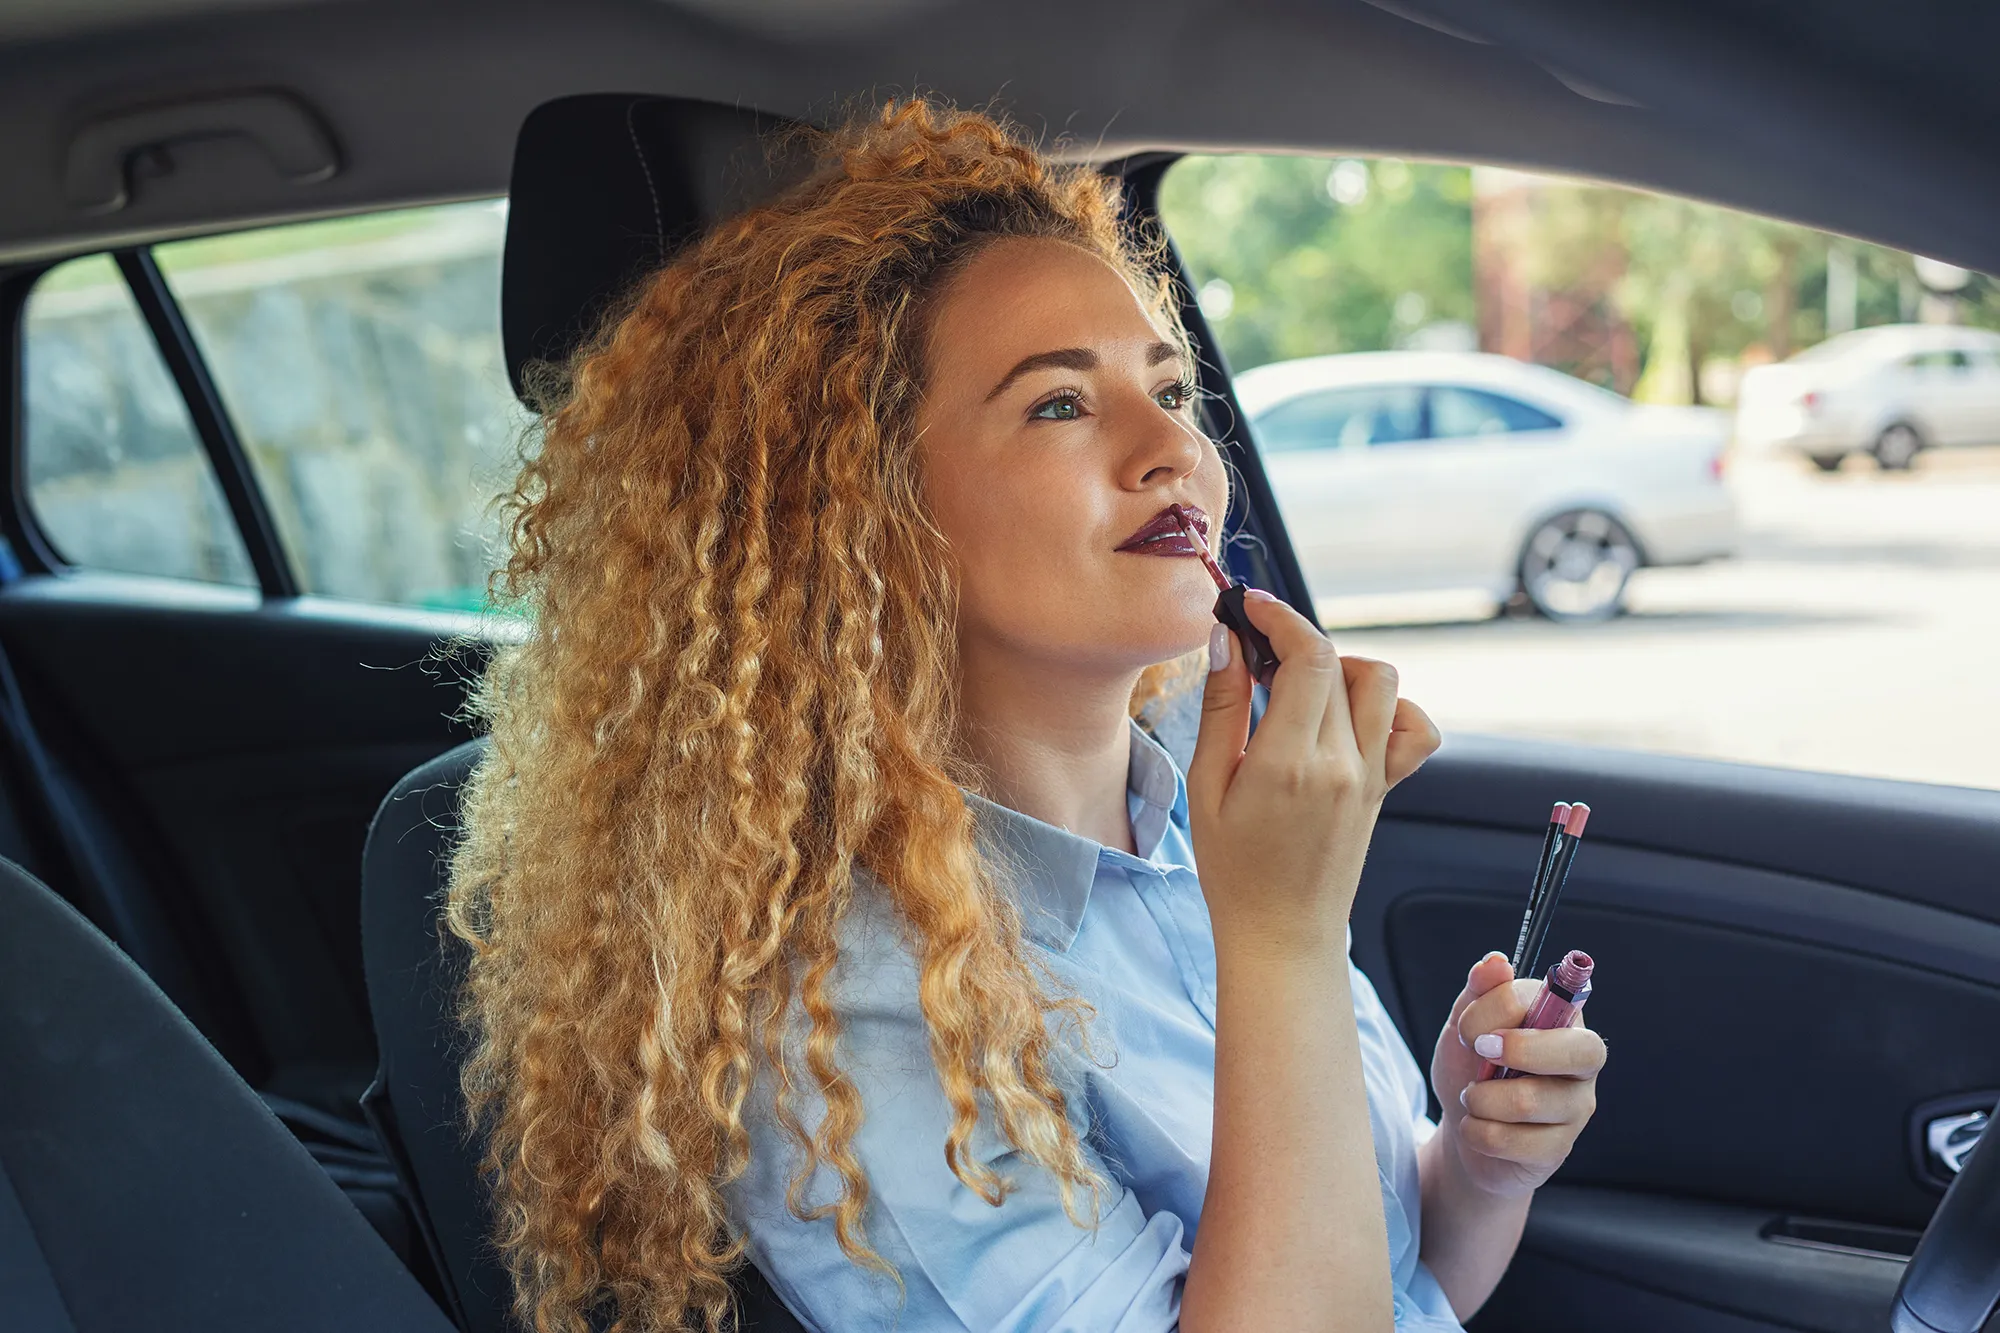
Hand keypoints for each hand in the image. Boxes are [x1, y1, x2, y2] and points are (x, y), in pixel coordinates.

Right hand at [1186, 592, 1439, 956]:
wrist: (1283, 933)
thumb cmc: (1234, 870)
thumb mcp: (1207, 786)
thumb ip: (1222, 708)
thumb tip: (1226, 640)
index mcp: (1290, 763)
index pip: (1308, 655)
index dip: (1280, 616)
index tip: (1249, 606)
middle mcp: (1341, 764)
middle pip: (1336, 662)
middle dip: (1292, 638)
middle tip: (1253, 652)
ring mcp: (1372, 776)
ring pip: (1380, 682)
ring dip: (1340, 666)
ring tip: (1298, 687)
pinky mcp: (1385, 788)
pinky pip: (1414, 729)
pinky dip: (1389, 707)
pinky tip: (1347, 717)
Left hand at [1430, 952, 1607, 1196]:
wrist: (1462, 1124)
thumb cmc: (1470, 1066)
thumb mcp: (1465, 1024)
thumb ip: (1480, 991)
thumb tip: (1497, 962)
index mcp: (1562, 1020)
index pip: (1549, 1000)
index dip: (1499, 1010)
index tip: (1469, 1031)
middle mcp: (1581, 1064)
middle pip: (1584, 1051)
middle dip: (1523, 1051)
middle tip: (1481, 1055)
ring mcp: (1575, 1109)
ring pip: (1533, 1101)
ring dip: (1482, 1099)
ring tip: (1471, 1098)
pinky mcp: (1558, 1149)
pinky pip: (1516, 1142)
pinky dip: (1479, 1133)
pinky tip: (1476, 1127)